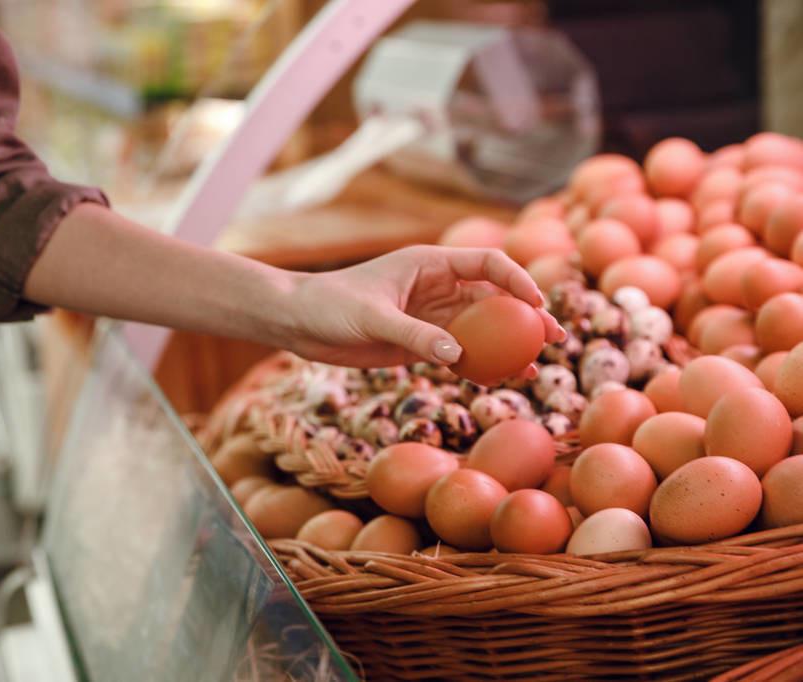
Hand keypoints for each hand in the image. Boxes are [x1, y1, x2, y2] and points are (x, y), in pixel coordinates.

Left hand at [282, 246, 566, 373]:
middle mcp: (436, 286)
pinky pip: (459, 353)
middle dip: (525, 316)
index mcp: (430, 263)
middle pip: (493, 297)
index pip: (487, 264)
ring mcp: (430, 315)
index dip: (517, 280)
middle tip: (554, 339)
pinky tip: (500, 382)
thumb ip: (415, 335)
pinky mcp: (419, 342)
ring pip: (480, 329)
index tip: (536, 304)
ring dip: (507, 346)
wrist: (298, 322)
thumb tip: (457, 356)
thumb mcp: (373, 318)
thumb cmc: (330, 306)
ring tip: (535, 368)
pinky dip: (479, 366)